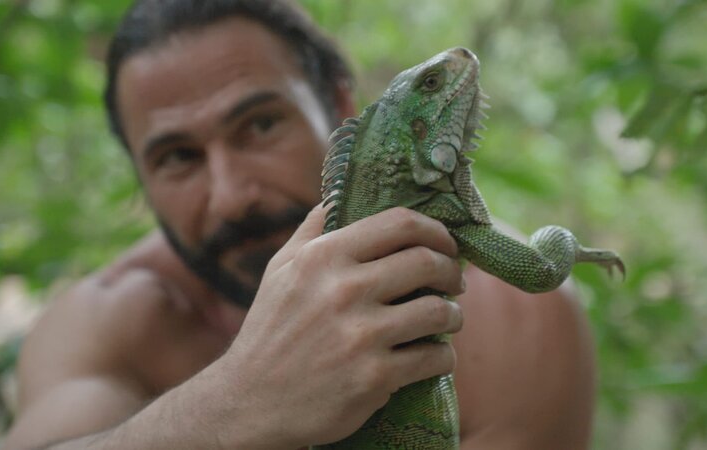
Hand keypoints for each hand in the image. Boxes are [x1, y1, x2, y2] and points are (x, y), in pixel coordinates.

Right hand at [218, 205, 464, 447]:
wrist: (251, 403)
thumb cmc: (270, 331)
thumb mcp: (280, 270)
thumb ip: (313, 230)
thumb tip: (340, 195)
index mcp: (323, 257)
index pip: (400, 223)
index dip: (436, 230)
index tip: (445, 245)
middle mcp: (344, 290)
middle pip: (427, 262)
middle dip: (453, 271)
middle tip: (455, 281)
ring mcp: (361, 335)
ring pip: (439, 311)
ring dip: (454, 315)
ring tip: (449, 319)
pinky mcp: (375, 378)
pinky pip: (435, 358)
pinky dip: (443, 357)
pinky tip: (435, 356)